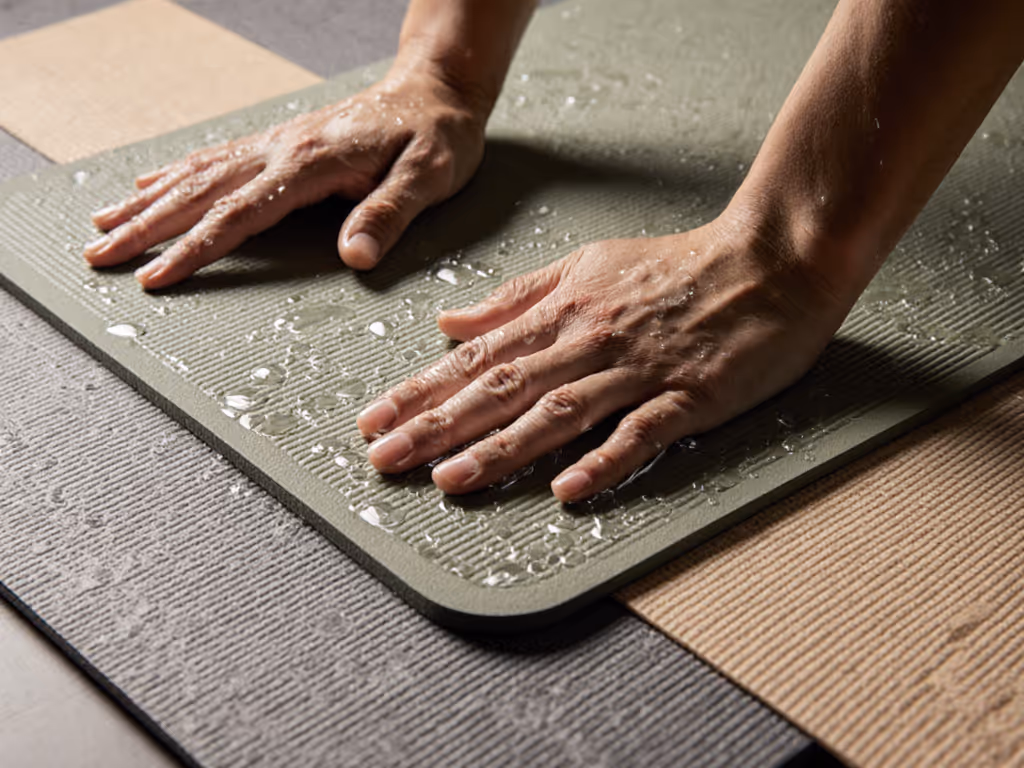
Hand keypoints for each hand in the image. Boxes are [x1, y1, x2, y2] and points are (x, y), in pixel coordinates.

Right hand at [83, 68, 487, 288]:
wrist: (435, 90)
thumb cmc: (435, 137)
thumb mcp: (428, 177)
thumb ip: (389, 213)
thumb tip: (355, 257)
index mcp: (312, 162)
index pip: (240, 213)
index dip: (194, 248)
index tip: (154, 276)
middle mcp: (283, 148)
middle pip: (201, 192)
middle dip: (145, 227)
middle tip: (97, 255)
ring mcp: (277, 142)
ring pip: (198, 173)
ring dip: (147, 201)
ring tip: (102, 225)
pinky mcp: (281, 142)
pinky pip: (216, 158)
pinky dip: (176, 174)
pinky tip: (149, 184)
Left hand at [357, 217, 853, 502]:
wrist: (770, 259)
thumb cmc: (675, 265)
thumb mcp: (586, 265)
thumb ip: (517, 298)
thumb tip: (450, 322)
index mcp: (563, 310)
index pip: (478, 356)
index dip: (422, 390)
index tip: (375, 419)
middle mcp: (590, 340)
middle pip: (503, 387)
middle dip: (438, 425)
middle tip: (385, 458)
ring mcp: (639, 369)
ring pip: (558, 412)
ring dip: (501, 448)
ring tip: (449, 481)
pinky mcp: (688, 395)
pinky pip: (641, 432)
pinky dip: (604, 459)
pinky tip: (567, 490)